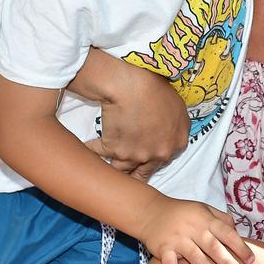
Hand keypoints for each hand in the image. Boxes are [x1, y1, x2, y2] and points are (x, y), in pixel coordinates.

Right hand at [82, 60, 188, 179]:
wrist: (132, 85)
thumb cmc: (157, 89)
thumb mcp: (178, 106)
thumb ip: (177, 125)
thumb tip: (170, 131)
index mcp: (176, 144)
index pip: (166, 159)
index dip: (153, 158)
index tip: (145, 160)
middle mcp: (158, 155)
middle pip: (144, 172)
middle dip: (134, 174)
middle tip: (127, 177)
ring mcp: (135, 156)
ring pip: (122, 170)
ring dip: (113, 168)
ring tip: (104, 170)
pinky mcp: (113, 150)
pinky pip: (98, 153)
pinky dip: (91, 150)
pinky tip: (84, 149)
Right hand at [137, 197, 254, 263]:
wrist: (150, 211)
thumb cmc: (182, 212)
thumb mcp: (203, 209)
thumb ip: (222, 219)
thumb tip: (238, 231)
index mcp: (205, 219)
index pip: (226, 233)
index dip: (240, 246)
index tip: (251, 259)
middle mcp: (193, 228)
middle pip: (213, 247)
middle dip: (228, 262)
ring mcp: (178, 239)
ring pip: (195, 258)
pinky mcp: (163, 248)